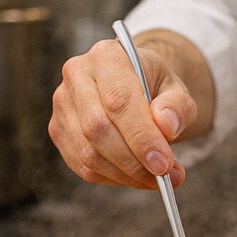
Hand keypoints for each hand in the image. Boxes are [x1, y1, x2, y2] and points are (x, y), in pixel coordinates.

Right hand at [49, 31, 210, 189]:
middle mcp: (77, 75)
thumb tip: (166, 127)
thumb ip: (177, 106)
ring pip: (89, 154)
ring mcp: (63, 104)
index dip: (141, 138)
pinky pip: (82, 166)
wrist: (135, 84)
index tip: (164, 165)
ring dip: (126, 175)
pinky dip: (113, 178)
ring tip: (157, 179)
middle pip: (98, 129)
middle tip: (165, 177)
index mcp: (106, 56)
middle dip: (134, 162)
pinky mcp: (59, 130)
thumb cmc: (155, 86)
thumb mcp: (177, 89)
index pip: (119, 101)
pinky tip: (136, 177)